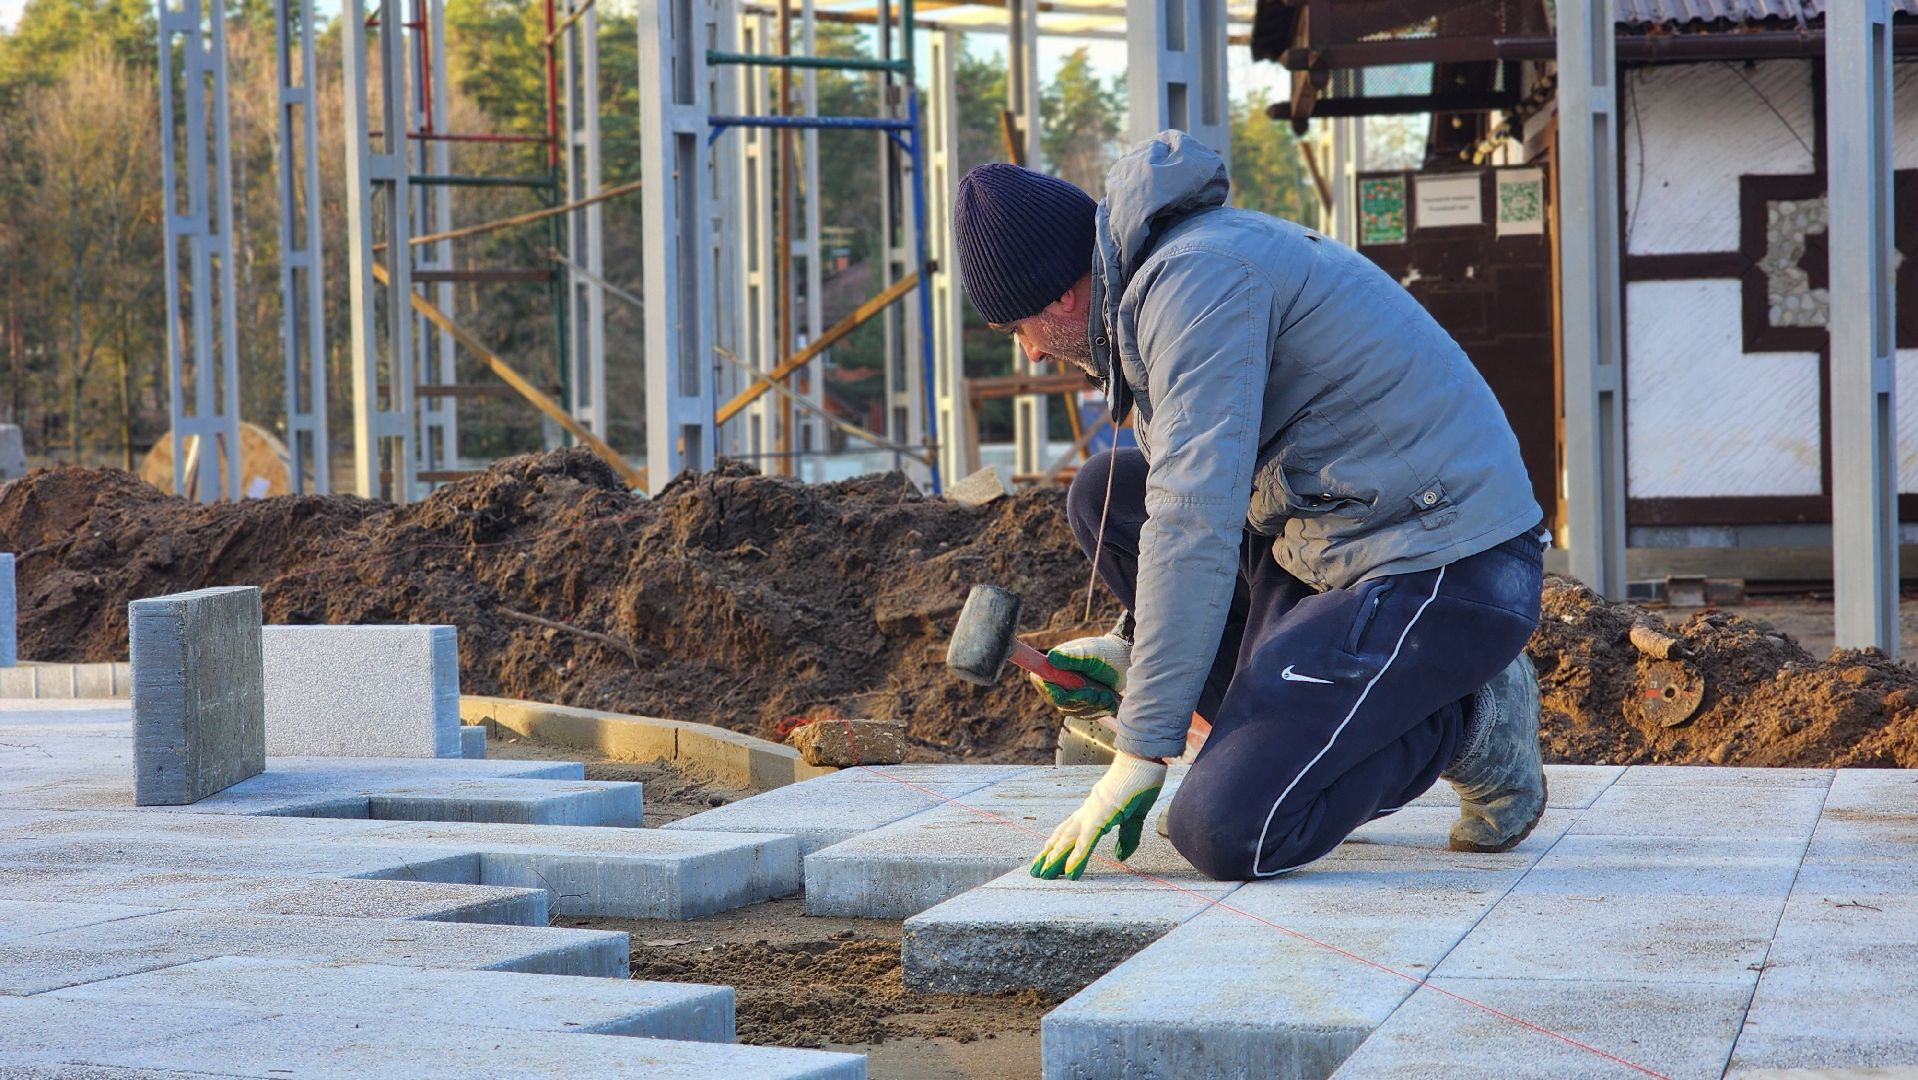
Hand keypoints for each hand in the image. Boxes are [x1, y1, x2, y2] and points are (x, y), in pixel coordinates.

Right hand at [1028, 630, 1129, 719]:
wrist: (1122, 661)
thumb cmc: (1104, 652)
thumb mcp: (1090, 653)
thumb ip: (1072, 657)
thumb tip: (1052, 657)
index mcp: (1052, 667)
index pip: (1043, 684)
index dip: (1053, 692)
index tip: (1070, 692)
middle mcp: (1057, 683)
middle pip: (1059, 702)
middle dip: (1080, 699)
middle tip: (1097, 692)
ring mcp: (1069, 696)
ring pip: (1074, 711)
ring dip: (1093, 705)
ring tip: (1107, 695)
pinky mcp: (1081, 705)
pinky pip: (1086, 714)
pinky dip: (1099, 710)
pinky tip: (1110, 702)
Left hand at [1030, 752, 1166, 879]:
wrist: (1144, 759)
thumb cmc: (1140, 782)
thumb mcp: (1134, 817)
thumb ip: (1127, 837)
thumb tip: (1120, 856)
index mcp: (1094, 810)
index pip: (1070, 831)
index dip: (1058, 846)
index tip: (1046, 860)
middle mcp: (1088, 811)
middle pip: (1063, 837)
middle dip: (1048, 855)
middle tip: (1035, 872)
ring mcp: (1093, 813)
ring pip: (1068, 840)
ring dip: (1055, 858)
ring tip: (1043, 875)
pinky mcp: (1103, 815)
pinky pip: (1087, 840)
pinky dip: (1078, 856)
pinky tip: (1069, 870)